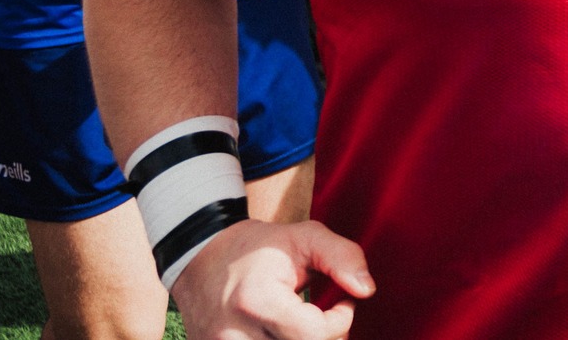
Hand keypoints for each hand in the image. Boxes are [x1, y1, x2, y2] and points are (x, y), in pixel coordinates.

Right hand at [171, 218, 373, 339]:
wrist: (200, 256)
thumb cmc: (258, 247)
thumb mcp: (305, 237)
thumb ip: (342, 257)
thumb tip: (367, 290)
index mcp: (257, 301)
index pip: (315, 336)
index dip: (342, 321)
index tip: (344, 302)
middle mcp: (233, 334)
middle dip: (326, 339)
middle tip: (328, 319)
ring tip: (306, 327)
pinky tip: (287, 332)